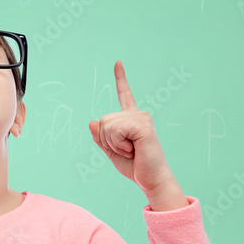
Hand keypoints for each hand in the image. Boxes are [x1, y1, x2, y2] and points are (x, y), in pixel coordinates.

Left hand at [88, 61, 176, 194]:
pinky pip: (115, 131)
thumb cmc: (135, 167)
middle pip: (103, 120)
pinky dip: (119, 144)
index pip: (125, 95)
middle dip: (107, 140)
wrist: (151, 180)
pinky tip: (134, 149)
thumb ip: (101, 138)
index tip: (117, 62)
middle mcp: (138, 114)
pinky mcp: (143, 126)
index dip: (121, 78)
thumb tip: (92, 122)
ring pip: (107, 126)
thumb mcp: (112, 152)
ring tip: (131, 150)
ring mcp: (141, 118)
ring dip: (113, 144)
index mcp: (131, 119)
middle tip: (127, 150)